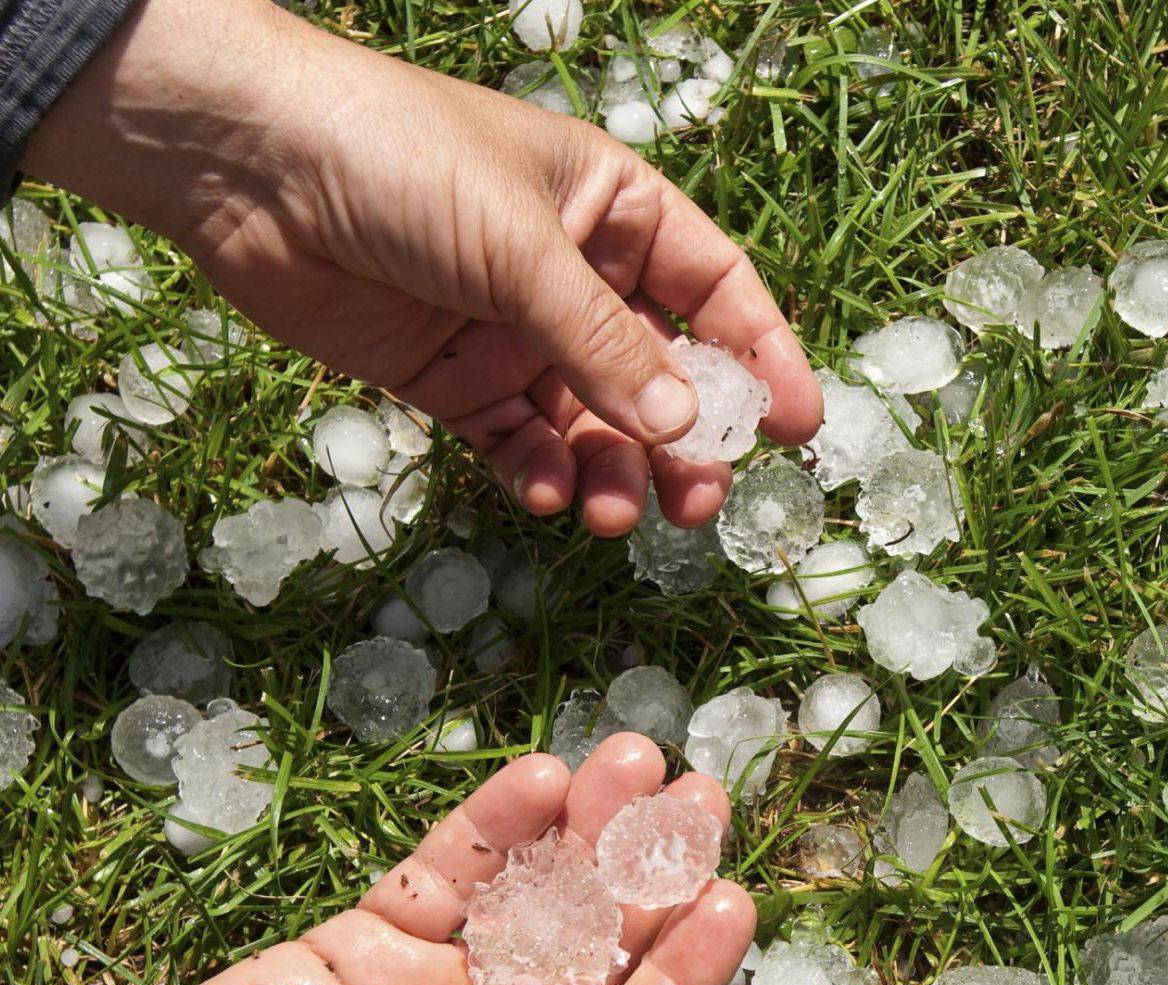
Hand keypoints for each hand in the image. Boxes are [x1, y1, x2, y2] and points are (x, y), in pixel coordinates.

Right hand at [0, 738, 751, 984]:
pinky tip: (540, 779)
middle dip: (651, 875)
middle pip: (597, 948)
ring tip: (636, 761)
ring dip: (585, 831)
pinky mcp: (365, 941)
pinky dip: (491, 827)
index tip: (731, 897)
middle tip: (702, 800)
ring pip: (531, 896)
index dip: (687, 970)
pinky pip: (445, 874)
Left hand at [23, 0, 821, 534]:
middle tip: (699, 500)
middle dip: (685, 440)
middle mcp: (574, 274)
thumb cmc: (399, 160)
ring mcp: (513, 332)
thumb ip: (604, 343)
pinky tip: (549, 495)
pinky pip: (518, 443)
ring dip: (613, 471)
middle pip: (660, 372)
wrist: (243, 164)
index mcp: (614, 209)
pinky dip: (540, 475)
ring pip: (593, 422)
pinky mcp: (452, 380)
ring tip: (615, 514)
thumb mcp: (521, 246)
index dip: (763, 356)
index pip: (717, 289)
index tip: (798, 429)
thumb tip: (683, 430)